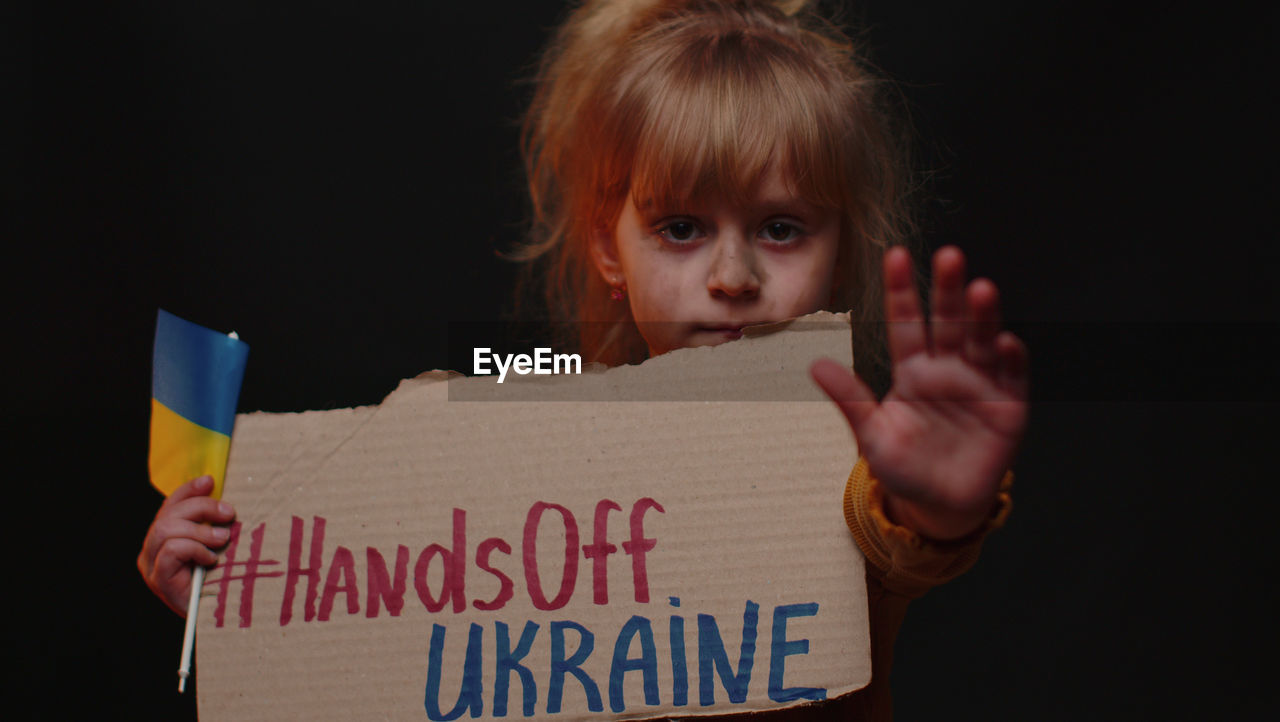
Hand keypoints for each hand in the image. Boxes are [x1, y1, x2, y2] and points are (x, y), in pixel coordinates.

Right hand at [137, 475, 235, 615]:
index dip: (188, 490)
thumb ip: (212, 523)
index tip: (210, 481)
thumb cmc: (222, 582)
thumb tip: (220, 493)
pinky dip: (195, 549)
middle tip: (229, 514)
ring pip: (166, 529)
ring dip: (200, 530)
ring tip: (222, 539)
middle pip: (167, 515)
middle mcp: (151, 552)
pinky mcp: (159, 581)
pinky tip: (211, 560)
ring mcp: (151, 568)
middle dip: (201, 508)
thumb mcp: (218, 545)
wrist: (221, 620)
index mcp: (162, 540)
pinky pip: (172, 550)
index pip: (169, 506)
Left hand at [811, 246, 1028, 540]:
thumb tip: (816, 364)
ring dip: (983, 317)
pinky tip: (1005, 343)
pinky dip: (1011, 360)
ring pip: (982, 342)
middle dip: (948, 291)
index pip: (905, 323)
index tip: (894, 255)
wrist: (937, 505)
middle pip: (948, 322)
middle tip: (948, 256)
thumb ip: (850, 400)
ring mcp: (980, 385)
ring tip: (981, 289)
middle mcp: (947, 369)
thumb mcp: (871, 435)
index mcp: (913, 369)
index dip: (901, 290)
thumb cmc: (903, 466)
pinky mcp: (1007, 408)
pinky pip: (1012, 379)